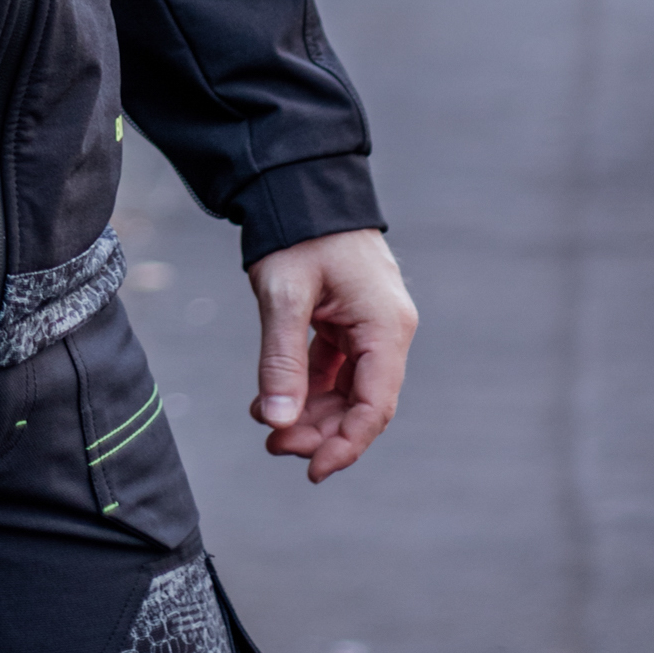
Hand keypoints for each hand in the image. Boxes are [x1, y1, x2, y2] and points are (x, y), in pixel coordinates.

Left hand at [247, 228, 417, 482]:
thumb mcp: (284, 293)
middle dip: (319, 431)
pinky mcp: (349, 318)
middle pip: (361, 403)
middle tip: (273, 444)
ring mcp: (369, 324)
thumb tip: (279, 422)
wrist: (299, 181)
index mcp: (385, 327)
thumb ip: (283, 359)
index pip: (375, 406)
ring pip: (346, 388)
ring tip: (267, 425)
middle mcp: (386, 329)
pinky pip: (334, 367)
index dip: (345, 445)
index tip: (312, 471)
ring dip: (310, 412)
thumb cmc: (298, 230)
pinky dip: (306, 385)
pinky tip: (272, 399)